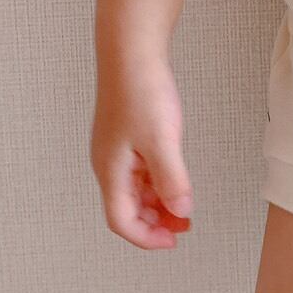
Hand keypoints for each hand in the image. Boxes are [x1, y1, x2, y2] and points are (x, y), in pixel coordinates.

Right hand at [90, 51, 193, 248]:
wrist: (131, 51)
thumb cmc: (140, 90)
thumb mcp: (162, 140)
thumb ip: (172, 179)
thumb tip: (181, 212)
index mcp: (111, 170)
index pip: (121, 220)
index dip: (146, 237)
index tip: (173, 240)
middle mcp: (108, 164)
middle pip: (127, 209)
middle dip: (154, 223)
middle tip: (184, 226)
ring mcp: (116, 150)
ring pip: (134, 191)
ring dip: (157, 204)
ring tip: (183, 207)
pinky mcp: (126, 137)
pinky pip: (139, 172)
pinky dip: (156, 183)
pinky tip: (174, 179)